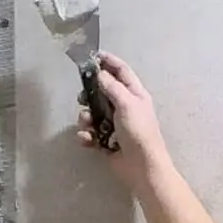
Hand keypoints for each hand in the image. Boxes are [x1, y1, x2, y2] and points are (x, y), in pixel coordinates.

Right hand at [78, 53, 175, 197]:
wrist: (141, 167)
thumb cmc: (138, 132)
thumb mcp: (127, 104)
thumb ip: (112, 86)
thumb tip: (100, 73)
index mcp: (135, 94)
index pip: (121, 71)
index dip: (109, 61)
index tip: (93, 56)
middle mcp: (124, 107)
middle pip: (102, 92)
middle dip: (90, 93)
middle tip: (82, 96)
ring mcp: (114, 125)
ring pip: (93, 113)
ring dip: (86, 117)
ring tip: (88, 124)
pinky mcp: (106, 141)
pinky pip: (91, 133)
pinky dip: (87, 135)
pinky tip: (88, 139)